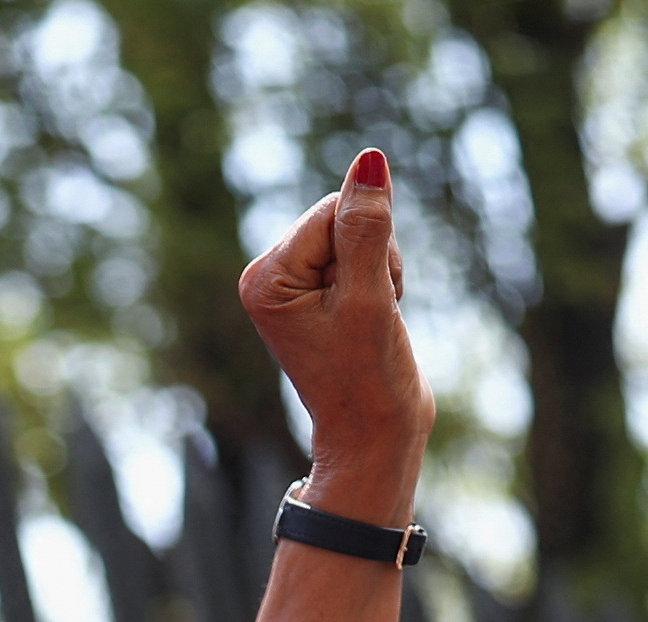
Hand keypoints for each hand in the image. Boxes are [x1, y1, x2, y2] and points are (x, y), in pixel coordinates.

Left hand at [239, 148, 432, 526]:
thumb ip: (369, 227)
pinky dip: (383, 281)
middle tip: (371, 314)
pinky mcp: (322, 294)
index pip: (331, 211)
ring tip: (373, 322)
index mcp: (265, 278)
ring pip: (362, 234)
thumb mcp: (371, 296)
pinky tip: (375, 319)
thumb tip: (369, 159)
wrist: (376, 435)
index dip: (368, 247)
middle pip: (343, 217)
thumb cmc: (369, 376)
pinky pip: (366, 254)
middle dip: (375, 256)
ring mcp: (295, 287)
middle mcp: (270, 278)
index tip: (365, 300)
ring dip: (382, 270)